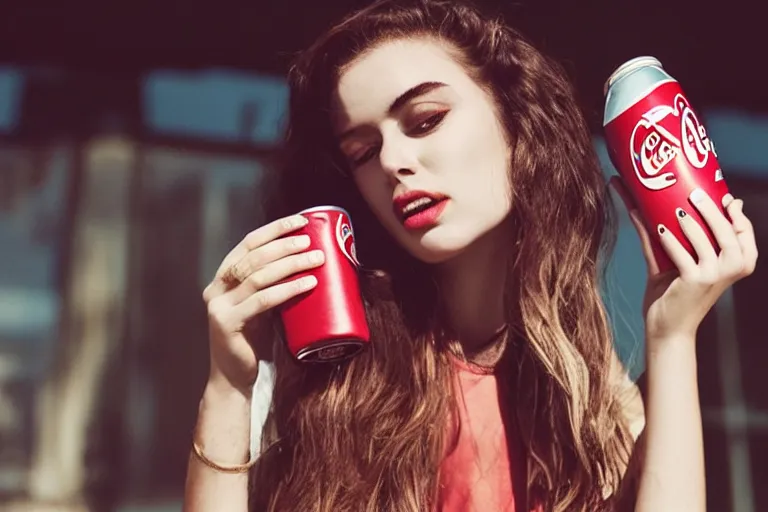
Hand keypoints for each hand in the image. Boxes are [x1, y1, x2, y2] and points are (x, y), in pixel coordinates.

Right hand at [202, 214, 324, 392]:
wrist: (235, 379)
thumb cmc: (254, 341)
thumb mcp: (262, 307)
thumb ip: (273, 286)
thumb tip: (311, 261)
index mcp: (223, 278)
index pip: (248, 244)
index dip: (274, 229)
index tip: (301, 220)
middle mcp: (216, 288)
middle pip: (253, 257)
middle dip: (284, 245)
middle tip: (311, 242)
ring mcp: (219, 306)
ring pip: (258, 276)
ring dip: (290, 264)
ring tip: (316, 259)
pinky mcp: (226, 324)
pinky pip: (262, 301)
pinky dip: (287, 289)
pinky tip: (308, 284)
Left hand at [611, 177, 757, 347]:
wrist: (668, 328)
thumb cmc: (676, 293)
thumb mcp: (683, 263)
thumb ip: (680, 239)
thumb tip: (666, 205)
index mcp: (739, 263)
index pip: (744, 231)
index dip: (736, 212)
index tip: (724, 196)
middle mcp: (732, 269)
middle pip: (727, 231)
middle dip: (712, 209)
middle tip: (695, 193)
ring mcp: (714, 276)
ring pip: (704, 240)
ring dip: (689, 222)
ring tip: (677, 209)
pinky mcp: (693, 281)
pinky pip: (681, 254)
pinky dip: (669, 240)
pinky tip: (658, 228)